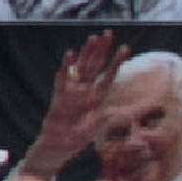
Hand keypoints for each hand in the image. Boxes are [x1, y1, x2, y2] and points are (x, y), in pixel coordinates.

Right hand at [28, 27, 119, 180]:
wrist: (57, 147)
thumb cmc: (76, 139)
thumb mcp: (94, 129)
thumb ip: (105, 119)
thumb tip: (119, 112)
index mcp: (96, 98)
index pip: (108, 76)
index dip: (116, 62)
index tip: (125, 47)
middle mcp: (84, 92)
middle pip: (95, 66)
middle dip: (101, 50)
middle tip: (108, 33)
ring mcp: (71, 93)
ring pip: (81, 68)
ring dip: (87, 53)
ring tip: (93, 38)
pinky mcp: (59, 97)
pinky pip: (63, 80)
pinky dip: (66, 67)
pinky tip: (70, 54)